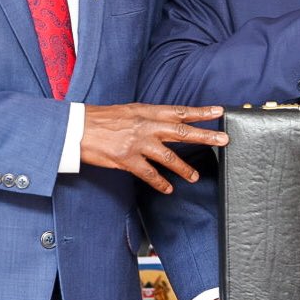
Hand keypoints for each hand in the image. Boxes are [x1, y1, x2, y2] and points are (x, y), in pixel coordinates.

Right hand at [80, 103, 226, 193]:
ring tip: (195, 176)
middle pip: (181, 131)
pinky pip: (149, 174)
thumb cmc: (102, 118)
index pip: (180, 111)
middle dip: (205, 136)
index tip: (219, 111)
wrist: (76, 128)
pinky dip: (161, 182)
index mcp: (148, 112)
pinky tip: (169, 188)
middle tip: (223, 140)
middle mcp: (146, 126)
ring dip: (185, 168)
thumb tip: (167, 122)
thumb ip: (150, 117)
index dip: (200, 111)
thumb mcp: (130, 110)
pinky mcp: (127, 160)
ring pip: (169, 157)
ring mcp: (138, 144)